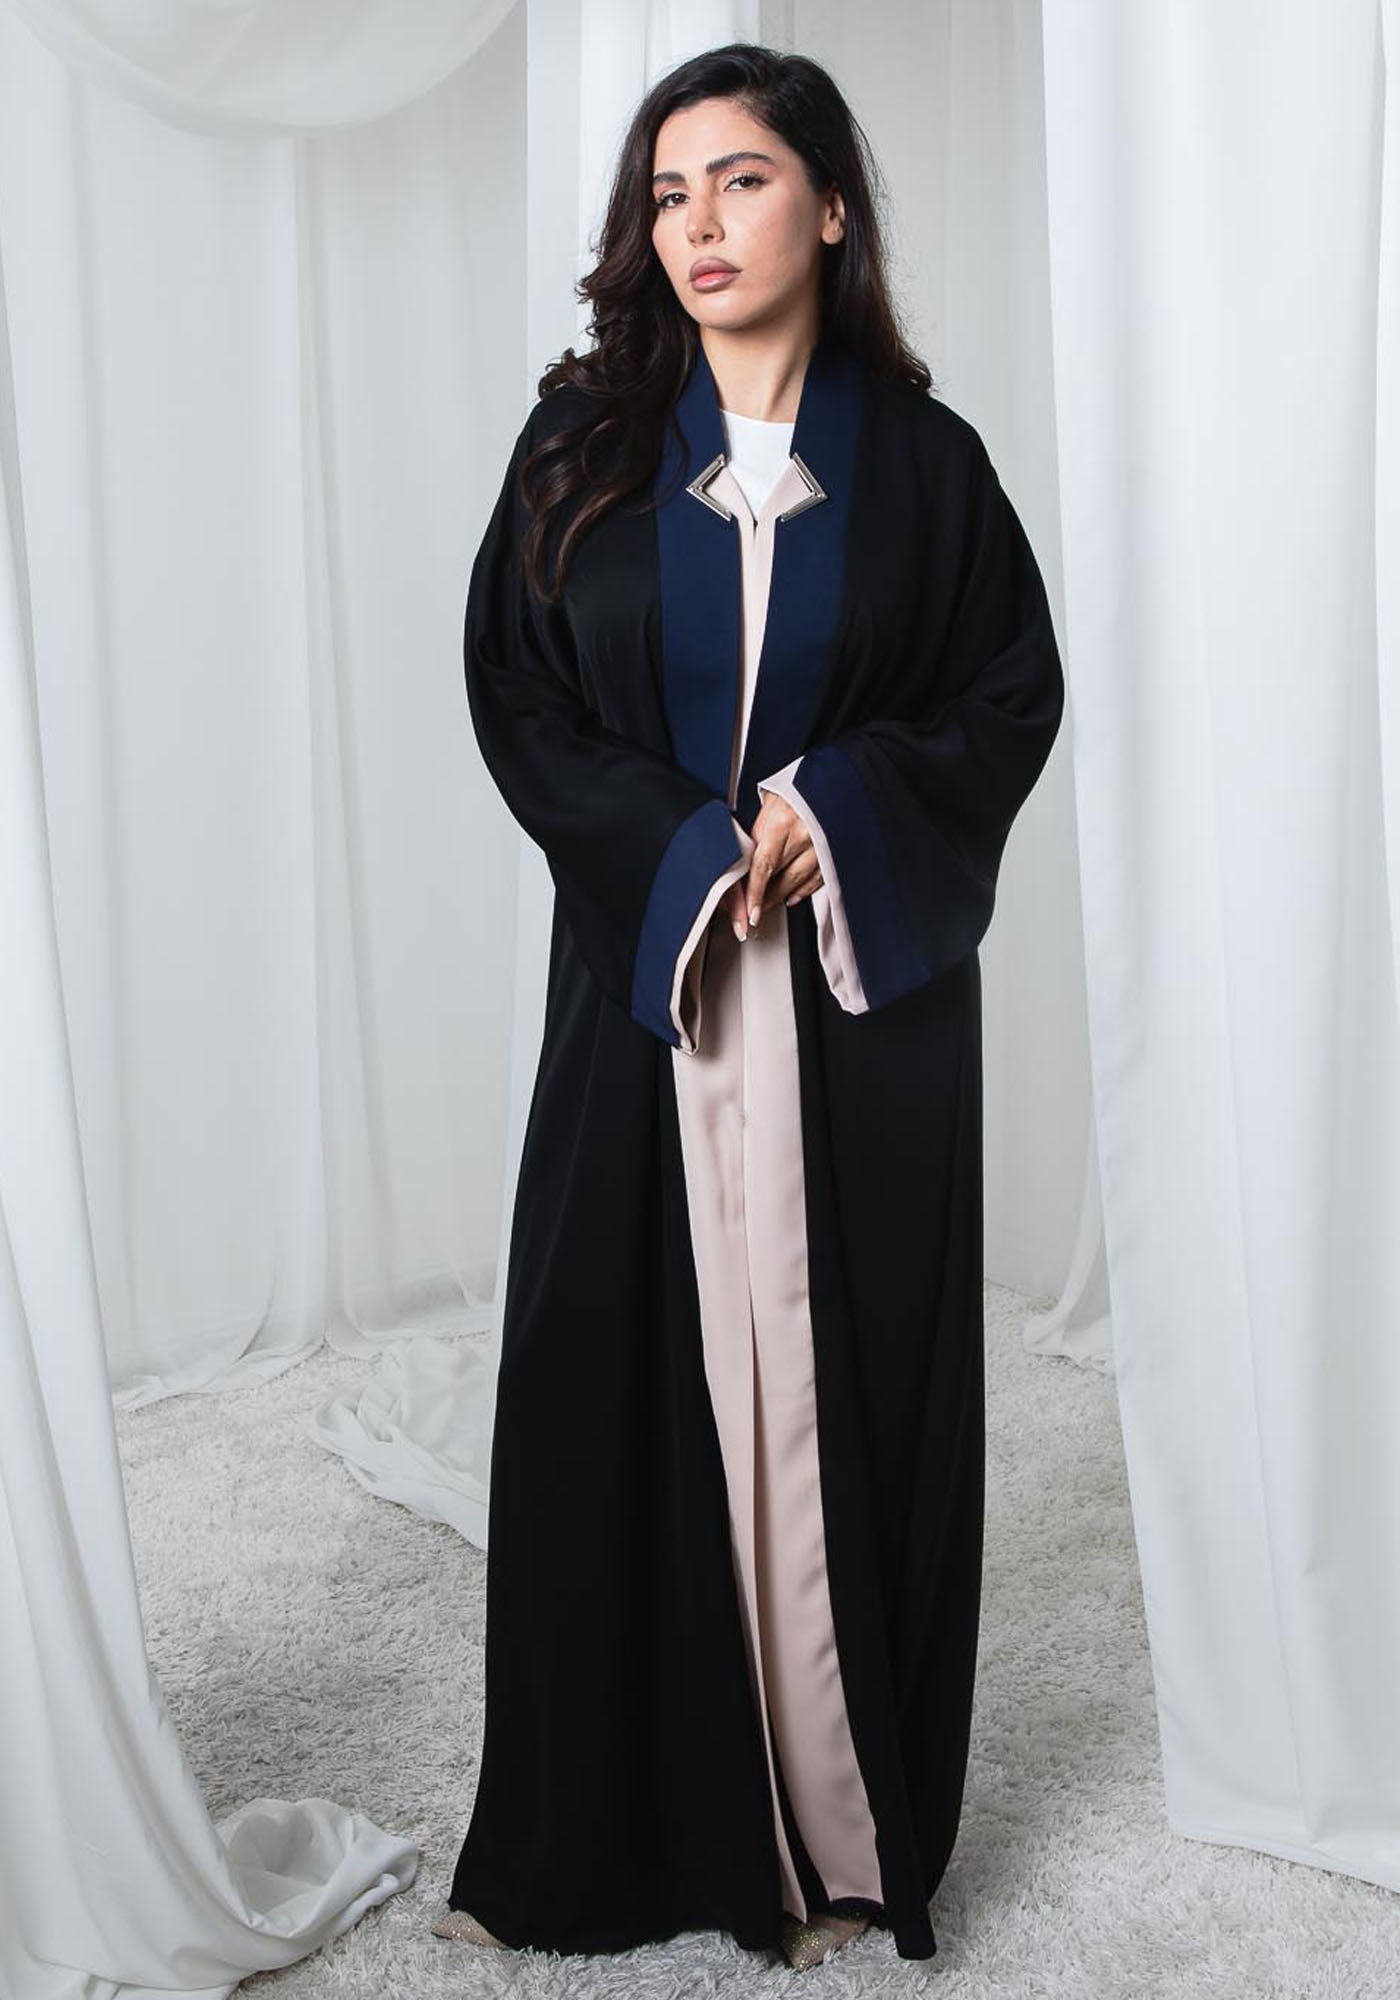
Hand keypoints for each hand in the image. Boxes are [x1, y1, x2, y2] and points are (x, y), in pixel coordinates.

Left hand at [723, 790, 823, 940]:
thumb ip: (759, 830)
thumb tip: (742, 858)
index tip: (748, 911)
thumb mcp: (771, 800)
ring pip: (798, 883)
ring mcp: (821, 846)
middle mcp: (803, 836)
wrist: (834, 779)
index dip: (754, 892)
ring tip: (768, 906)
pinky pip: (816, 879)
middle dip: (764, 900)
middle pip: (779, 879)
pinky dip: (802, 891)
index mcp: (782, 822)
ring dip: (781, 898)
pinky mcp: (834, 852)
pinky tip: (792, 896)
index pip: (762, 866)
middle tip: (751, 914)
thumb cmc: (798, 786)